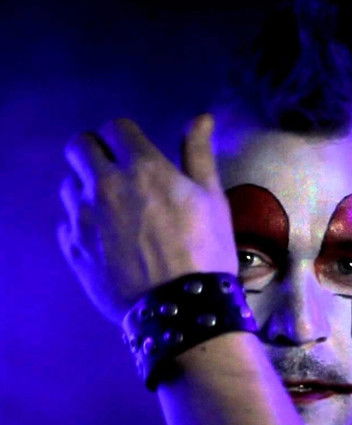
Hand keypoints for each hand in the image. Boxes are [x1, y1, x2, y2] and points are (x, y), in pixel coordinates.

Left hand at [58, 115, 237, 324]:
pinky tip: (105, 239)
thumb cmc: (206, 249)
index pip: (115, 127)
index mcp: (142, 167)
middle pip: (79, 147)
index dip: (126, 137)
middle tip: (116, 173)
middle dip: (96, 152)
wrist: (181, 308)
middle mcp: (104, 185)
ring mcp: (83, 217)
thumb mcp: (212, 198)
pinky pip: (66, 222)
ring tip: (112, 210)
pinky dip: (82, 222)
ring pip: (69, 184)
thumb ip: (199, 153)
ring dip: (86, 187)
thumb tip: (201, 117)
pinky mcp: (73, 247)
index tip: (136, 152)